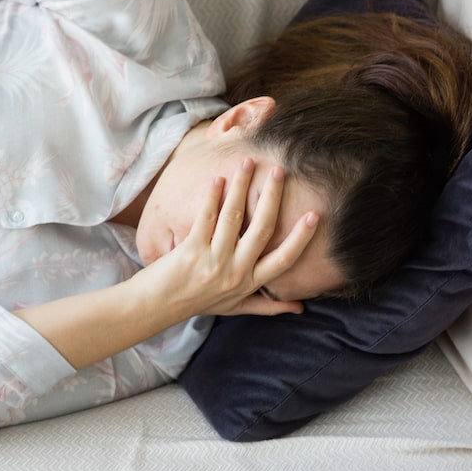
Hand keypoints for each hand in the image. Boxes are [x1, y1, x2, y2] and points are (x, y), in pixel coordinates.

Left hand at [145, 158, 317, 316]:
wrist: (155, 306)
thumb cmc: (196, 303)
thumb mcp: (235, 307)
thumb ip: (266, 306)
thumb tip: (300, 307)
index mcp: (249, 282)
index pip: (283, 259)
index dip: (301, 237)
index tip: (315, 215)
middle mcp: (235, 272)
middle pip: (262, 230)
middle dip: (272, 197)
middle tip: (280, 170)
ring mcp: (213, 261)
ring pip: (233, 218)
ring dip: (241, 187)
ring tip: (247, 163)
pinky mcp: (191, 251)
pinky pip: (205, 219)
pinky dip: (212, 197)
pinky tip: (217, 178)